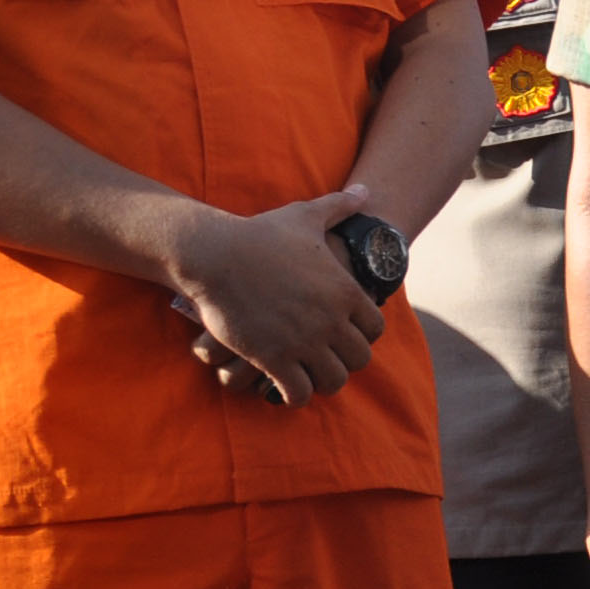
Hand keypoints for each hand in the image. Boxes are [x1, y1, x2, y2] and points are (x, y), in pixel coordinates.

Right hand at [165, 187, 380, 404]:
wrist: (214, 254)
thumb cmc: (258, 234)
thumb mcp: (305, 216)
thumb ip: (339, 206)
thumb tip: (366, 191)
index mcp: (345, 291)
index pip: (376, 329)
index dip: (363, 335)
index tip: (345, 335)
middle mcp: (331, 319)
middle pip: (360, 359)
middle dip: (345, 362)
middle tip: (328, 361)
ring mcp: (304, 341)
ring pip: (333, 380)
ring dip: (323, 382)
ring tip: (310, 378)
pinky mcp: (273, 358)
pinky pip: (297, 393)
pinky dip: (295, 397)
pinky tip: (285, 391)